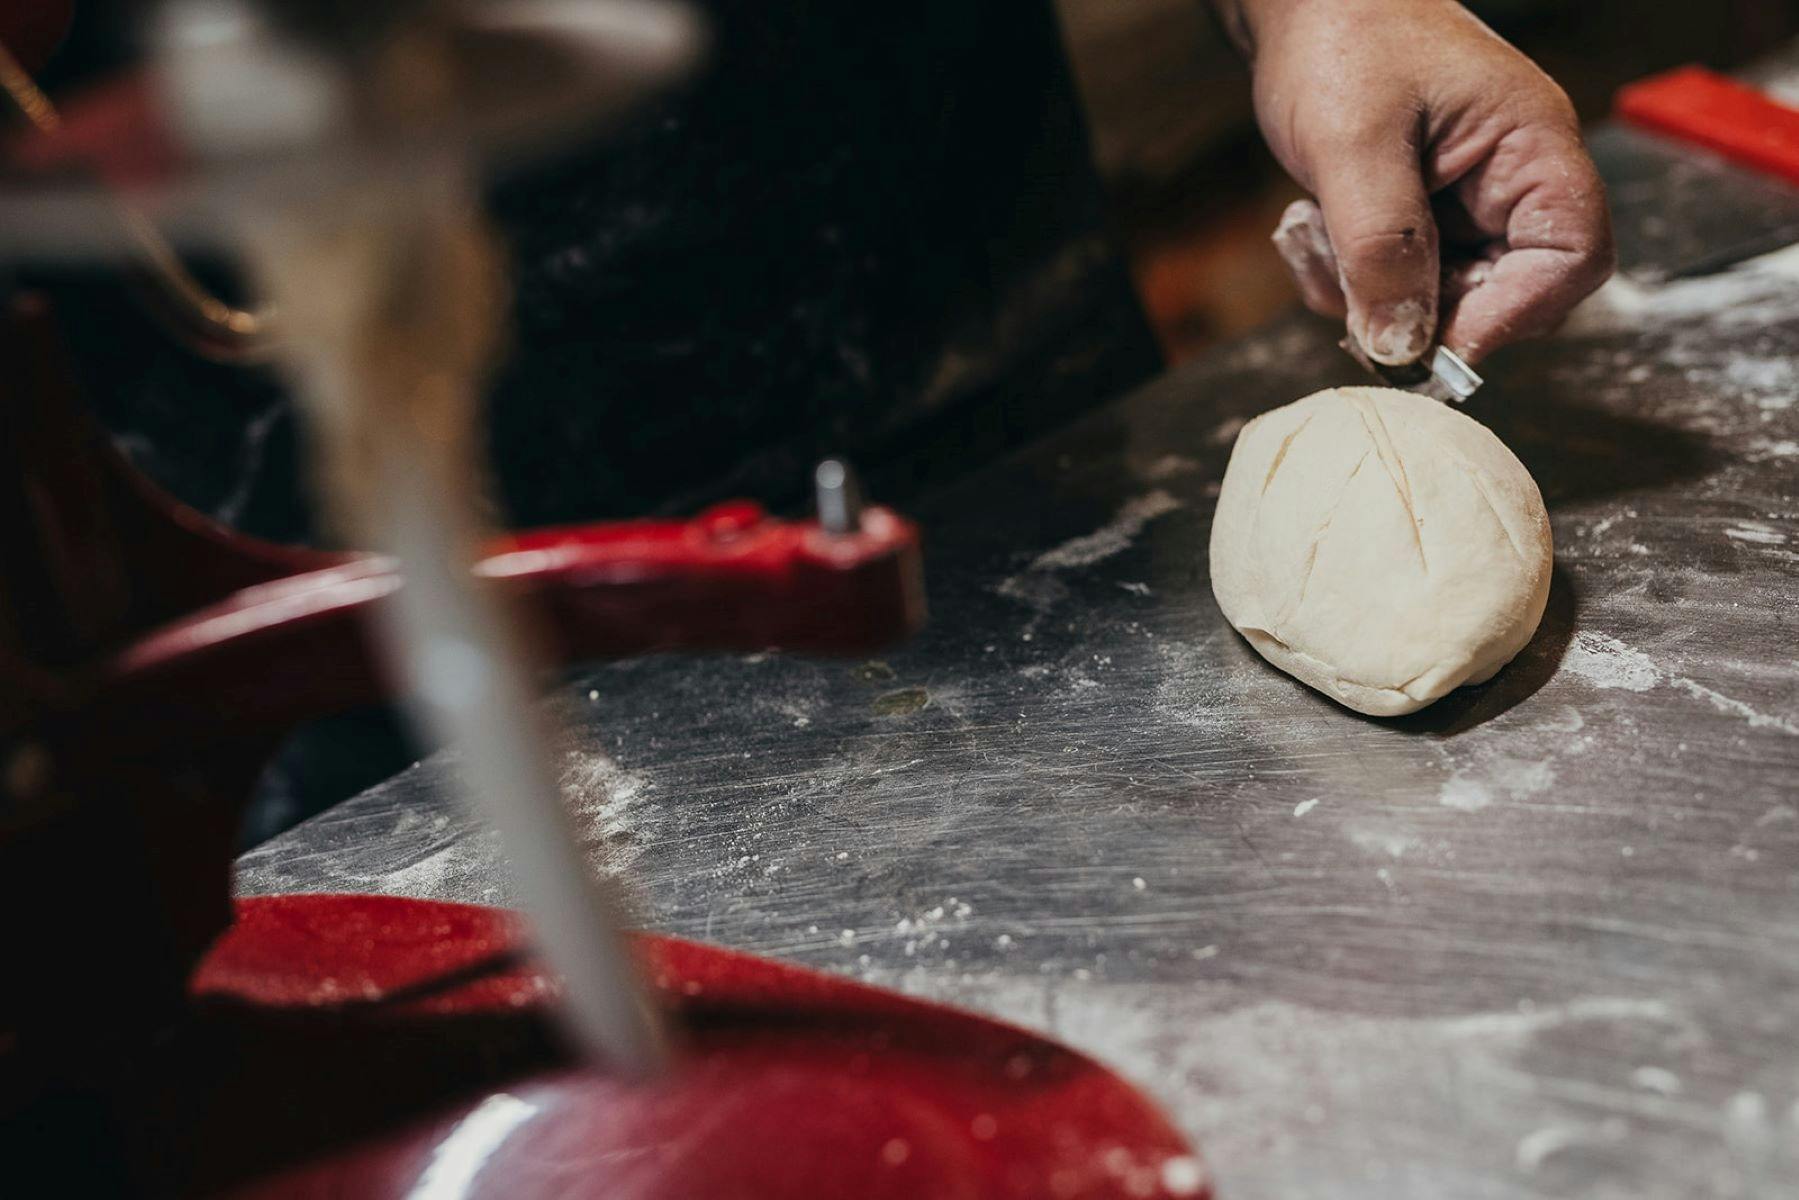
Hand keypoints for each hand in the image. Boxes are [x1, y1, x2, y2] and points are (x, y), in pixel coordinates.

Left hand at [1220, 0, 1613, 364]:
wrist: (1303, 7)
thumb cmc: (1343, 42)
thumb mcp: (1353, 145)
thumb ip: (1380, 247)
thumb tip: (1402, 345)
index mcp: (1531, 148)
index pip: (1572, 258)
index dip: (1511, 315)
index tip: (1433, 341)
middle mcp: (1511, 185)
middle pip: (1505, 299)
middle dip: (1418, 309)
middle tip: (1344, 278)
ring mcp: (1465, 208)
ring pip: (1438, 304)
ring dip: (1364, 292)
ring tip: (1312, 229)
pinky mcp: (1419, 223)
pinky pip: (1395, 288)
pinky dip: (1344, 278)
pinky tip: (1309, 226)